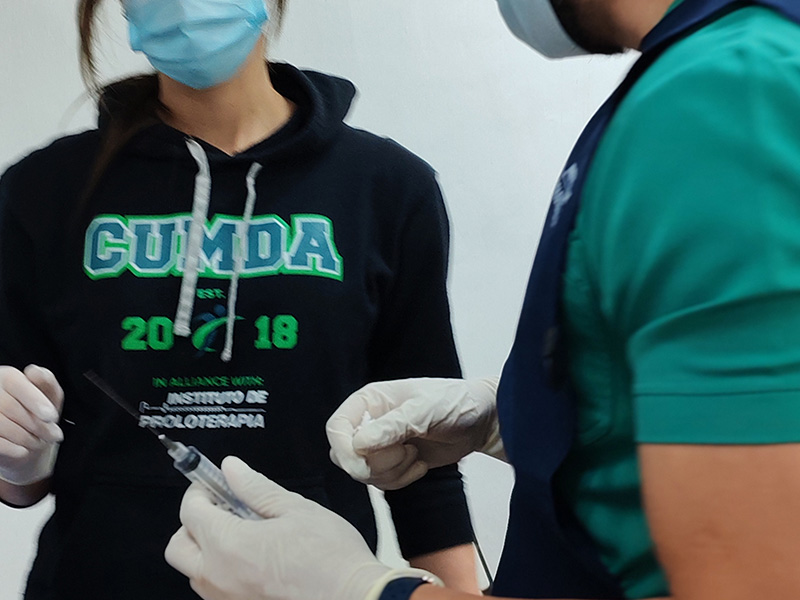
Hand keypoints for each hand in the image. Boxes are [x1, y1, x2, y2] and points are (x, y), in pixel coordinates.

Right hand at [0, 365, 63, 485]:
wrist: (26, 442)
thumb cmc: (38, 413)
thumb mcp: (50, 394)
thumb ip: (46, 380)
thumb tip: (34, 372)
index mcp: (5, 377)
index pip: (14, 382)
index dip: (34, 400)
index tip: (51, 416)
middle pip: (10, 407)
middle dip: (37, 424)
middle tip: (54, 435)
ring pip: (2, 425)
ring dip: (26, 437)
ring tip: (39, 442)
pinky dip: (13, 449)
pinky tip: (23, 450)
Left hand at [165, 456, 439, 599]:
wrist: (352, 598)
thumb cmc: (329, 556)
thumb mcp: (295, 509)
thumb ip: (256, 488)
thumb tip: (231, 469)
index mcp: (229, 545)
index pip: (190, 512)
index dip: (199, 492)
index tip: (213, 485)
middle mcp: (218, 577)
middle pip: (178, 547)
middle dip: (192, 524)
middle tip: (221, 509)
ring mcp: (225, 599)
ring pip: (194, 572)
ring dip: (205, 550)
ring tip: (242, 535)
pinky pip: (214, 590)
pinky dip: (222, 572)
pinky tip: (253, 560)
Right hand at [326, 377, 502, 490]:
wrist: (481, 421)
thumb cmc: (456, 402)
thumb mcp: (426, 409)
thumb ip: (393, 425)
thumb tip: (359, 443)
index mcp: (370, 401)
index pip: (336, 428)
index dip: (344, 449)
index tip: (362, 462)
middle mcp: (369, 422)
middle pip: (345, 456)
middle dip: (376, 463)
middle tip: (407, 451)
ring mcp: (380, 445)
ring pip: (363, 474)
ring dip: (393, 472)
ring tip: (416, 454)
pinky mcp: (393, 464)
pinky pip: (381, 484)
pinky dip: (401, 480)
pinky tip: (421, 464)